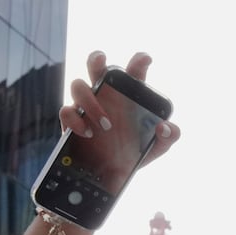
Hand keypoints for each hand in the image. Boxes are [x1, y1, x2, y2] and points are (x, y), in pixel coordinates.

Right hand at [60, 49, 180, 163]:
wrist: (112, 174)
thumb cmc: (135, 151)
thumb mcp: (158, 146)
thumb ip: (169, 136)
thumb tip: (164, 127)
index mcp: (129, 96)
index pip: (134, 72)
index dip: (139, 61)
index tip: (145, 59)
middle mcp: (106, 95)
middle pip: (96, 67)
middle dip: (97, 59)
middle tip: (102, 61)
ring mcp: (86, 106)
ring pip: (78, 85)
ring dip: (90, 101)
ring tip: (106, 123)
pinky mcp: (72, 121)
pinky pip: (66, 112)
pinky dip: (75, 120)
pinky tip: (88, 133)